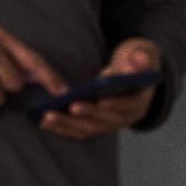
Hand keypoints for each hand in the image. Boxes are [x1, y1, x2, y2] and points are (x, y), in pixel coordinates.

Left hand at [41, 39, 162, 140]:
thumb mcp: (141, 55)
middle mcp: (126, 117)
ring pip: (89, 128)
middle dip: (89, 114)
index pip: (129, 106)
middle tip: (71, 106)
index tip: (101, 101)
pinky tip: (44, 122)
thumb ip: (141, 57)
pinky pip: (78, 130)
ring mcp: (110, 123)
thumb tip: (140, 59)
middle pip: (107, 120)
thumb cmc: (133, 60)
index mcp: (140, 101)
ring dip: (69, 124)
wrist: (129, 72)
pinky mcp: (95, 125)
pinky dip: (62, 128)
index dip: (116, 104)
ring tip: (49, 116)